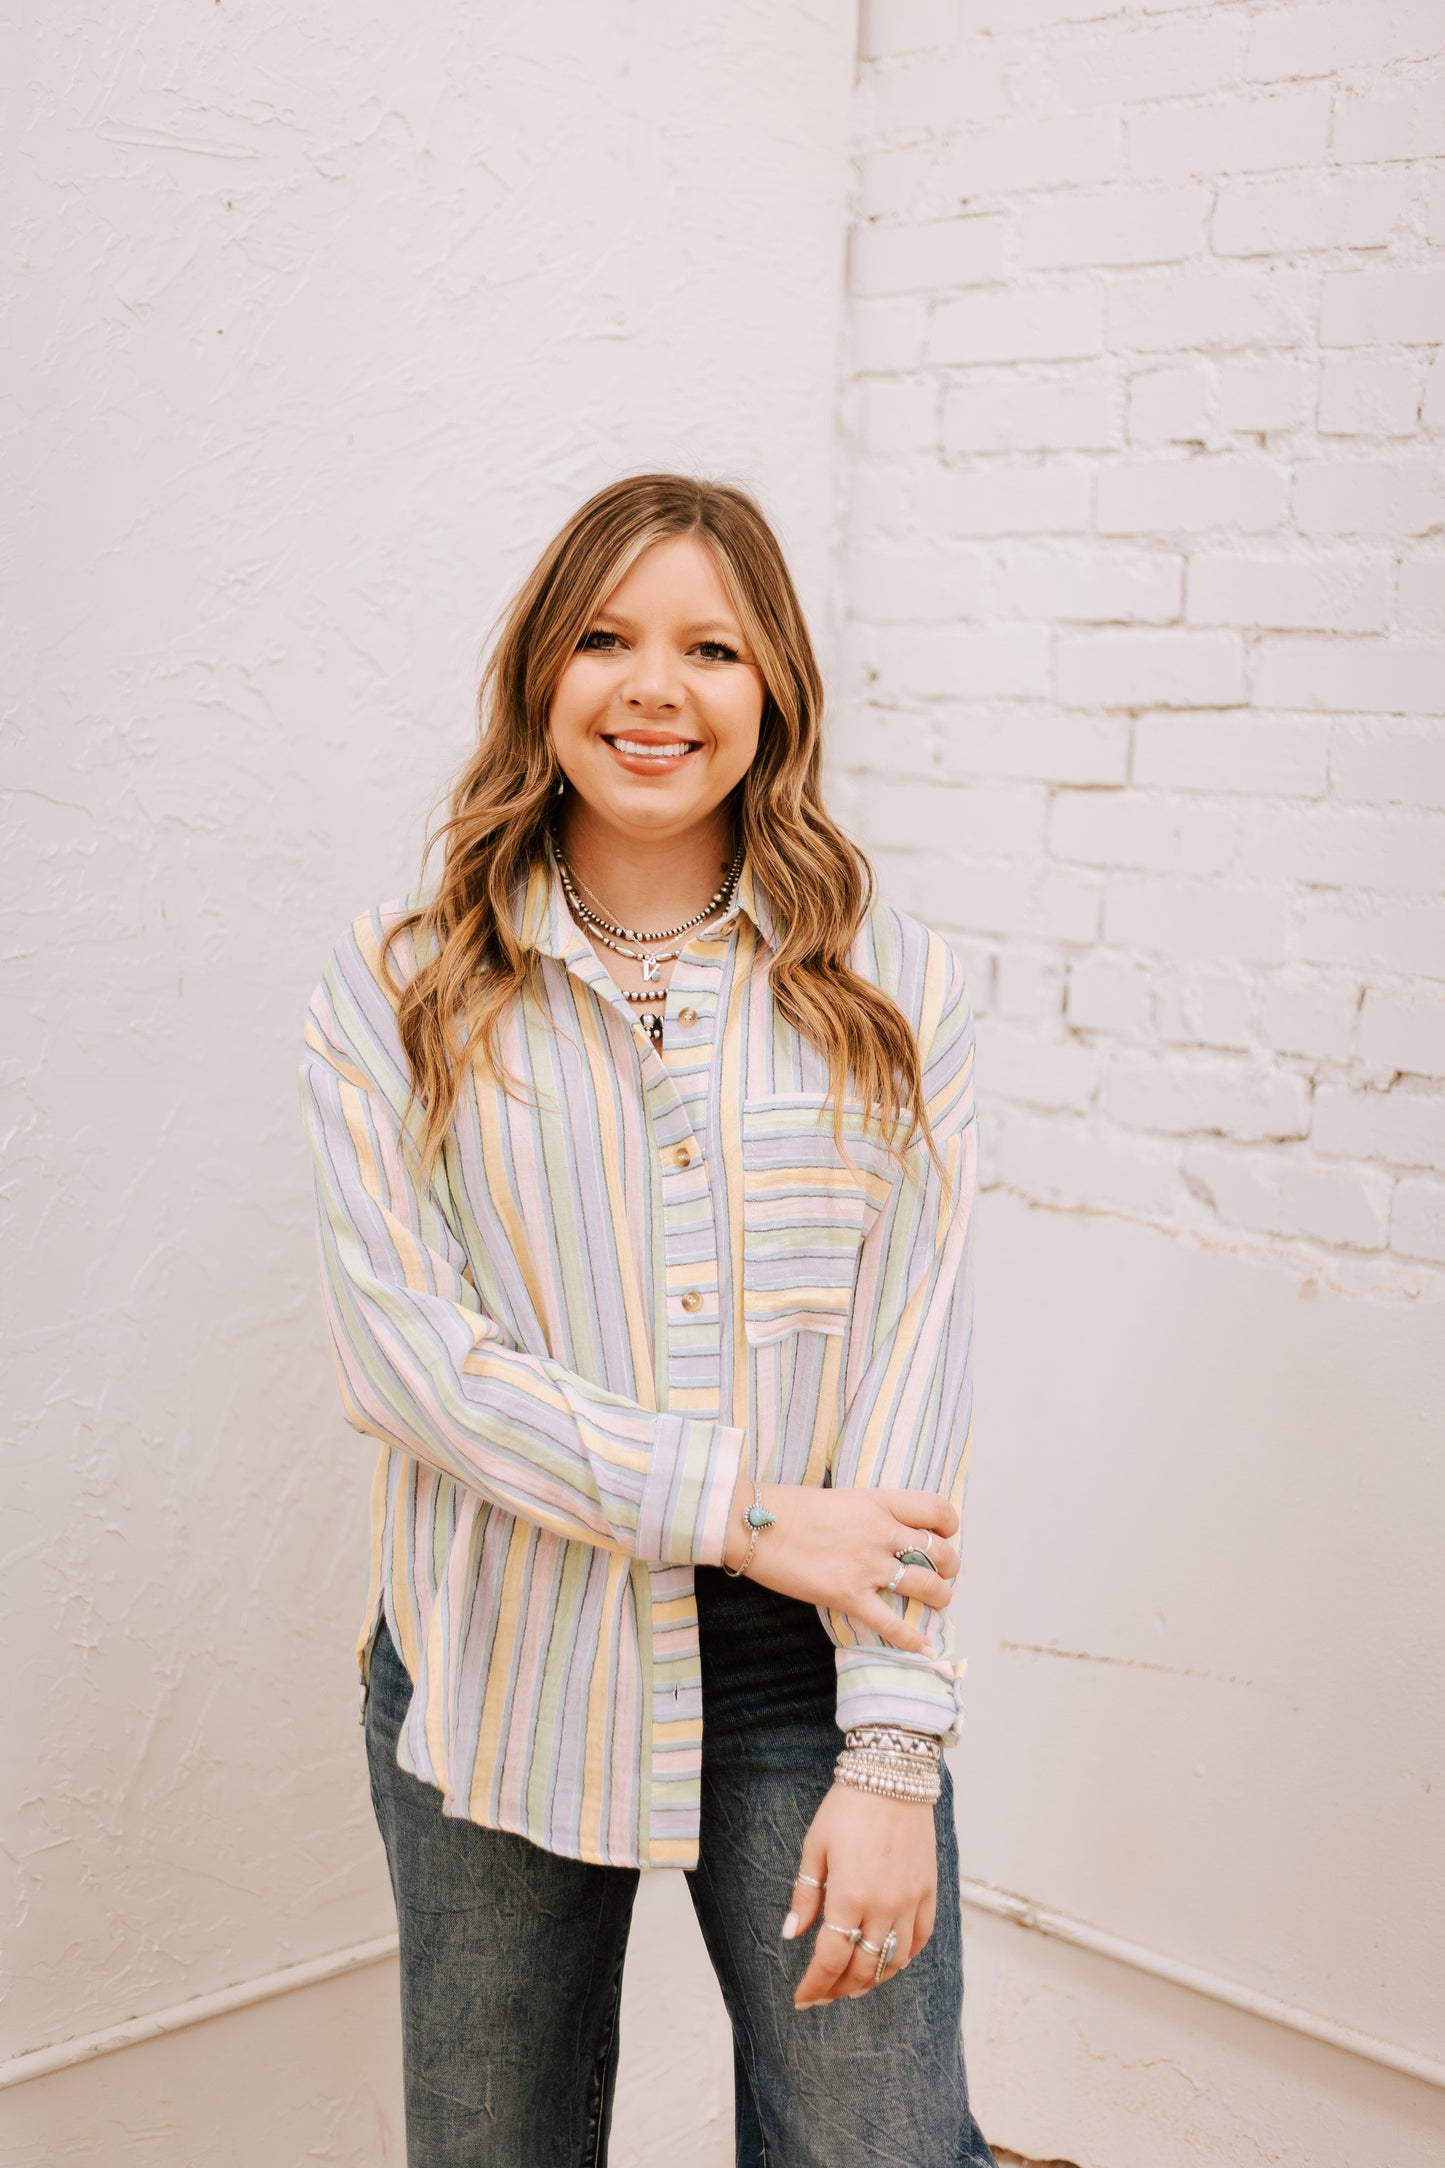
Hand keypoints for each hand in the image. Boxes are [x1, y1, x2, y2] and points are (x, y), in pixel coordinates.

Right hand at [721, 1479, 957, 1654]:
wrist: (755, 1525)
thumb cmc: (789, 1507)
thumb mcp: (840, 1498)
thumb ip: (868, 1514)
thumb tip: (884, 1529)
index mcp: (879, 1503)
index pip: (936, 1510)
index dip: (948, 1525)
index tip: (944, 1534)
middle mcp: (881, 1533)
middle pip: (940, 1552)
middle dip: (950, 1566)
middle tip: (942, 1574)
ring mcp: (867, 1566)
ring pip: (927, 1586)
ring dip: (940, 1597)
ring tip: (938, 1601)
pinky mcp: (849, 1596)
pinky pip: (891, 1623)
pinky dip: (911, 1639)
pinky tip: (922, 1646)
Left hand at [783, 1783, 937, 2007]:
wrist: (893, 1774)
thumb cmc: (847, 1807)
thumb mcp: (815, 1846)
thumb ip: (805, 1894)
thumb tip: (792, 1934)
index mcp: (849, 1895)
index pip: (830, 1959)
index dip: (815, 1985)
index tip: (802, 1998)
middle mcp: (883, 1905)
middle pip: (862, 1967)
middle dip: (839, 1988)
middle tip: (823, 1995)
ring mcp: (910, 1900)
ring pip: (894, 1961)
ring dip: (871, 1980)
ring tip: (852, 1985)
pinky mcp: (929, 1892)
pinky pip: (920, 1939)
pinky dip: (903, 1958)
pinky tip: (888, 1961)